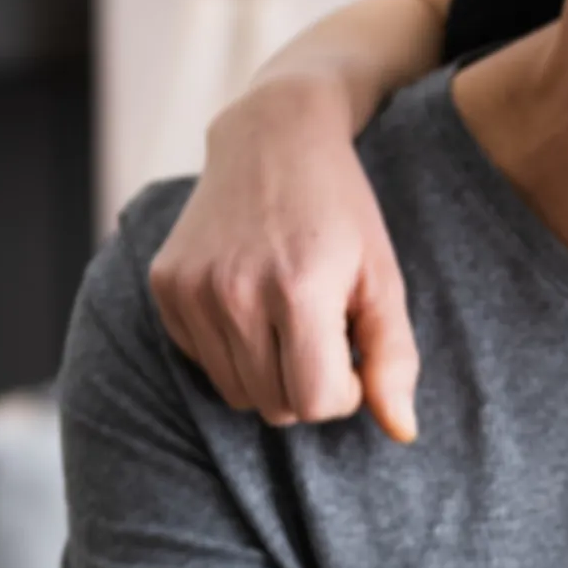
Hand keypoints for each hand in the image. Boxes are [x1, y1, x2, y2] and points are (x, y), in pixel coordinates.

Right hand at [146, 83, 420, 439]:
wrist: (273, 135)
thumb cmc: (341, 211)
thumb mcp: (383, 277)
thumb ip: (394, 358)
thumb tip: (402, 432)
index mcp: (298, 290)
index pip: (317, 403)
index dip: (346, 390)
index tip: (353, 348)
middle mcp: (235, 292)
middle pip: (276, 407)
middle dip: (308, 384)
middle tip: (323, 329)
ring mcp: (192, 289)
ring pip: (237, 393)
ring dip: (270, 372)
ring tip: (290, 317)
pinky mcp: (165, 286)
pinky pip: (203, 361)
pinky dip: (232, 348)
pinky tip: (252, 299)